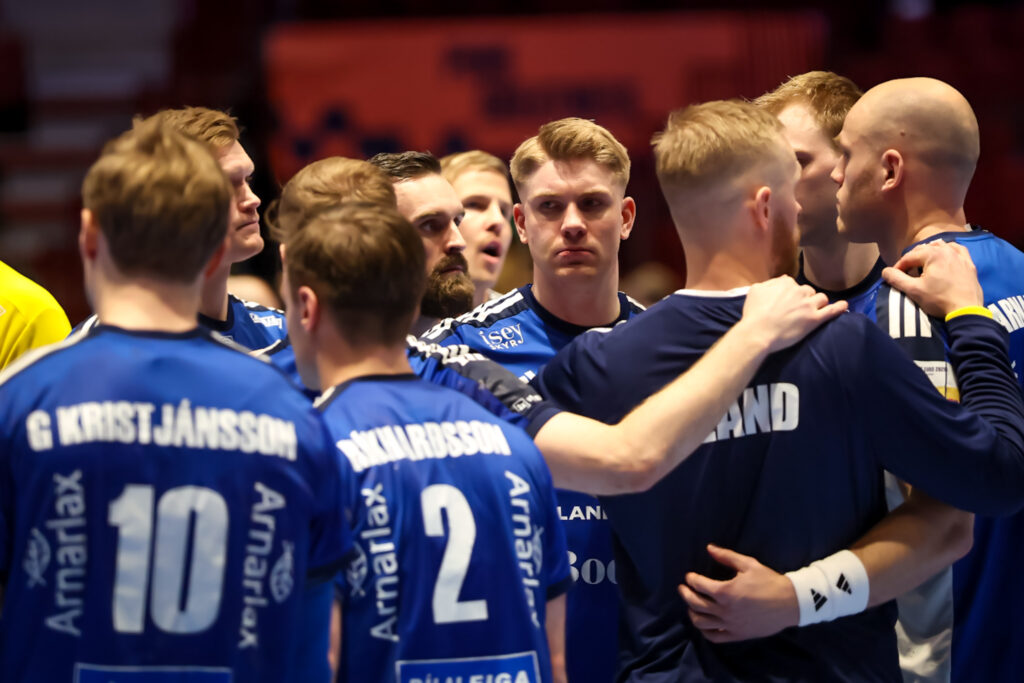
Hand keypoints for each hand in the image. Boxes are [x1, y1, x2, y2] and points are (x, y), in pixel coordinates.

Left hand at [678, 544, 798, 642]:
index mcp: (726, 592)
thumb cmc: (769, 581)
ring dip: (692, 613)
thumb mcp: (748, 564)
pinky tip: (703, 623)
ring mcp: (730, 625)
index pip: (699, 585)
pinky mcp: (737, 635)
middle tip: (683, 588)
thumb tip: (709, 548)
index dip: (691, 579)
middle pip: (695, 604)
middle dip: (686, 594)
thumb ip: (726, 556)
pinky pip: (714, 637)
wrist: (790, 603)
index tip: (689, 576)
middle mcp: (725, 610)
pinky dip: (705, 631)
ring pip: (701, 623)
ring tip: (691, 605)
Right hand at [739, 276, 847, 352]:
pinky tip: (844, 305)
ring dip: (818, 303)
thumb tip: (782, 279)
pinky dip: (839, 307)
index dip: (791, 293)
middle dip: (805, 297)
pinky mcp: (814, 319)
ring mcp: (808, 305)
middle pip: (808, 290)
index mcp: (785, 283)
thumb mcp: (755, 290)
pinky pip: (831, 311)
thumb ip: (770, 282)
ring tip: (814, 310)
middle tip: (798, 309)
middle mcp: (799, 291)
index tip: (787, 301)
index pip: (793, 284)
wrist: (758, 332)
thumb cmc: (753, 313)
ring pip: (821, 298)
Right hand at [882, 241, 982, 317]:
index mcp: (932, 254)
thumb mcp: (914, 290)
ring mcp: (960, 256)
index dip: (898, 267)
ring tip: (924, 265)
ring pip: (940, 247)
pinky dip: (949, 251)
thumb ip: (896, 279)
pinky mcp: (969, 264)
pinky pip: (958, 250)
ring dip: (929, 253)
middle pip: (923, 250)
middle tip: (907, 274)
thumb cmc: (939, 300)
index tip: (893, 277)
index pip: (909, 257)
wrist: (966, 310)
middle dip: (912, 260)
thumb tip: (885, 271)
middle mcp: (947, 250)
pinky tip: (946, 256)